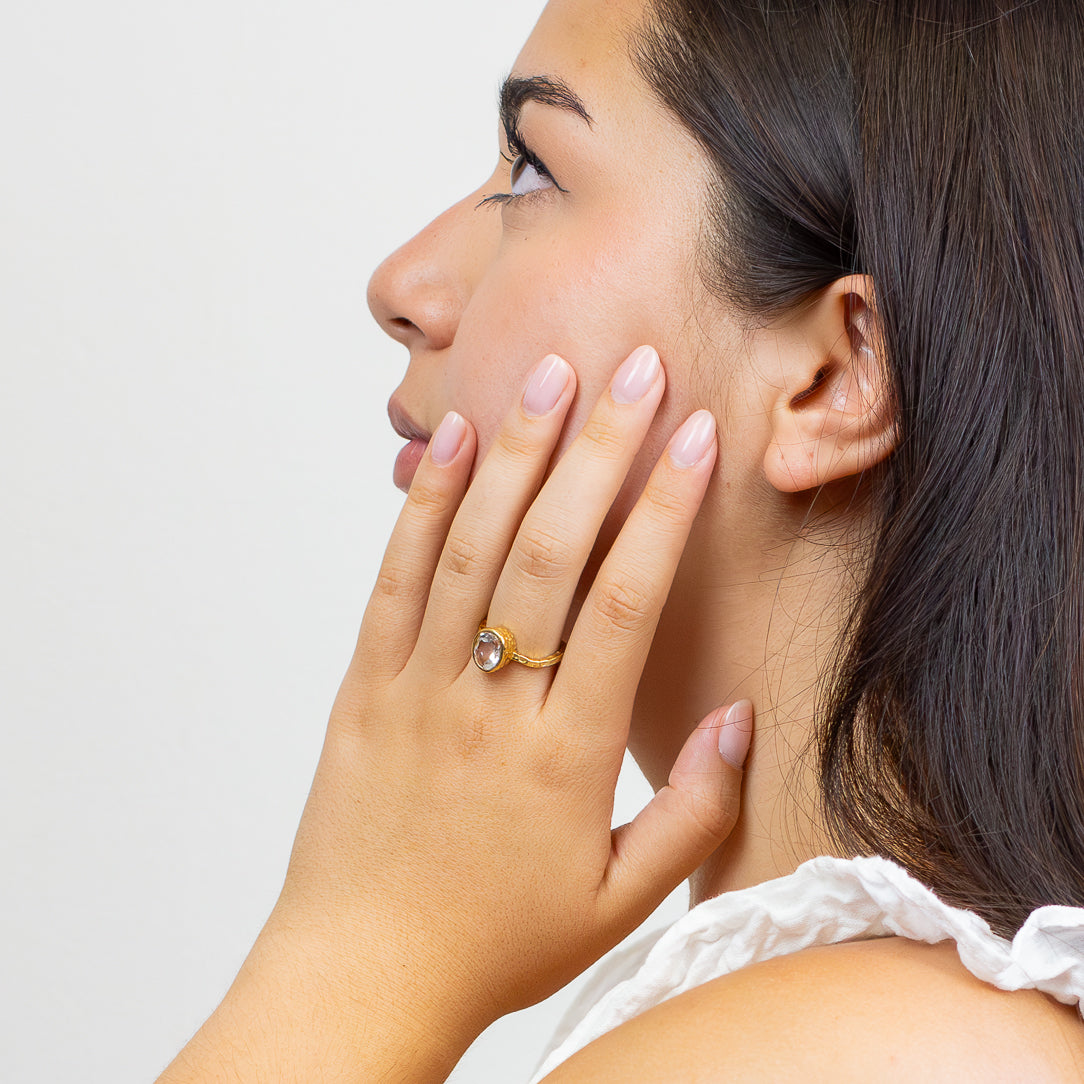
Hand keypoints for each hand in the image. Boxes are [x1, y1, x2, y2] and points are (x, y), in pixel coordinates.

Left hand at [161, 346, 751, 1082]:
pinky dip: (424, 506)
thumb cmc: (496, 940)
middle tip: (633, 367)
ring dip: (513, 457)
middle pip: (549, 554)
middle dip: (597, 451)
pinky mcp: (365, 686)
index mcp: (563, 757)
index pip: (623, 606)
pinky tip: (451, 444)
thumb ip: (694, 814)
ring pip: (468, 550)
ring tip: (548, 378)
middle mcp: (490, 706)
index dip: (663, 513)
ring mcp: (418, 688)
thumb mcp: (618, 903)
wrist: (362, 971)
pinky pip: (394, 581)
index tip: (695, 439)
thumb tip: (740, 719)